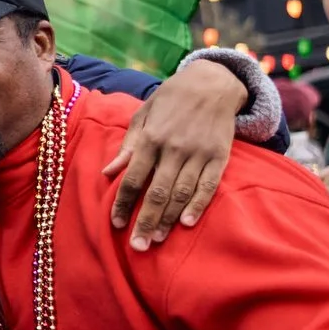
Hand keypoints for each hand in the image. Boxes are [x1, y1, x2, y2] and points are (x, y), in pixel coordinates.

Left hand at [106, 58, 246, 247]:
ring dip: (169, 219)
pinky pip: (208, 186)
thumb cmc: (170, 99)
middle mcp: (174, 148)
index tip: (115, 224)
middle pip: (157, 192)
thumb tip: (108, 172)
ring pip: (181, 193)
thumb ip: (128, 145)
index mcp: (150, 138)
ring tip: (157, 240)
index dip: (123, 203)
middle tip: (138, 246)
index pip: (133, 178)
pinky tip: (187, 223)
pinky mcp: (219, 157)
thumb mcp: (143, 114)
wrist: (212, 83)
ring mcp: (198, 153)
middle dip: (146, 221)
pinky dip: (198, 206)